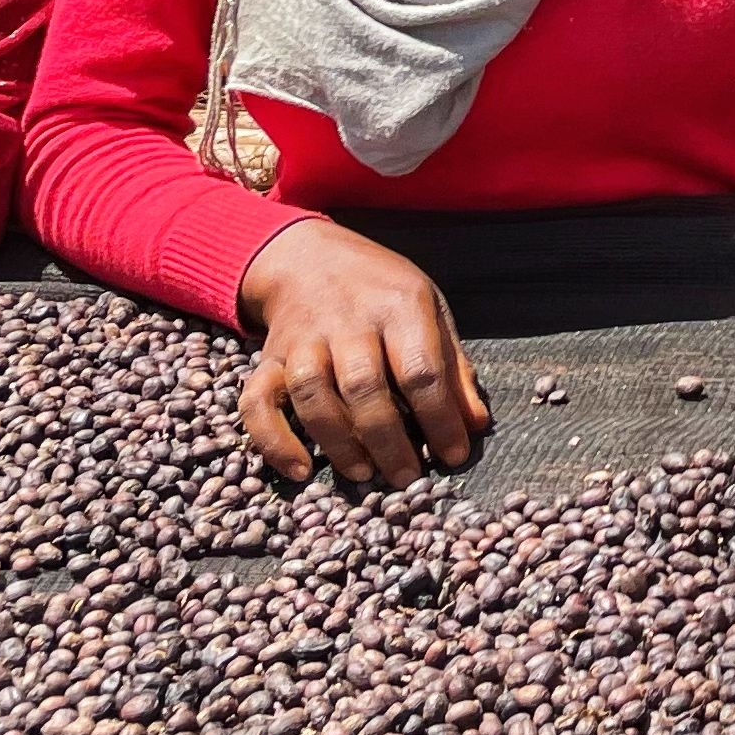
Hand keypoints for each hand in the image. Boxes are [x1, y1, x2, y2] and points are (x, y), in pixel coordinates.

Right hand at [234, 220, 488, 489]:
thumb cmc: (382, 291)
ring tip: (363, 474)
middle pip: (364, 386)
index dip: (441, 419)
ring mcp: (302, 339)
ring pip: (312, 393)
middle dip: (388, 439)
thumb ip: (453, 367)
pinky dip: (273, 439)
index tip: (454, 456)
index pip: (422, 369)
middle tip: (407, 478)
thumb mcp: (430, 309)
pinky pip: (257, 401)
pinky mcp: (268, 358)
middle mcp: (347, 320)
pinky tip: (298, 470)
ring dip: (337, 441)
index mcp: (399, 305)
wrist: (308, 256)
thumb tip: (476, 425)